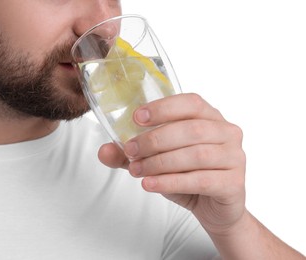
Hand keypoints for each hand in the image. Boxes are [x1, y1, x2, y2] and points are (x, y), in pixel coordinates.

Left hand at [98, 93, 246, 234]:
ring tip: (136, 170)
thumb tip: (104, 151)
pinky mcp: (234, 183)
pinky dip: (171, 181)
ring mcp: (235, 157)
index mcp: (210, 117)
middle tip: (130, 150)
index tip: (137, 117)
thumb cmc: (188, 176)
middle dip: (155, 140)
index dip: (164, 108)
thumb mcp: (157, 161)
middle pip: (191, 129)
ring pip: (195, 155)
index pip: (190, 103)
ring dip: (160, 162)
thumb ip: (132, 154)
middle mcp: (227, 132)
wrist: (214, 208)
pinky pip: (200, 180)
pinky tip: (150, 185)